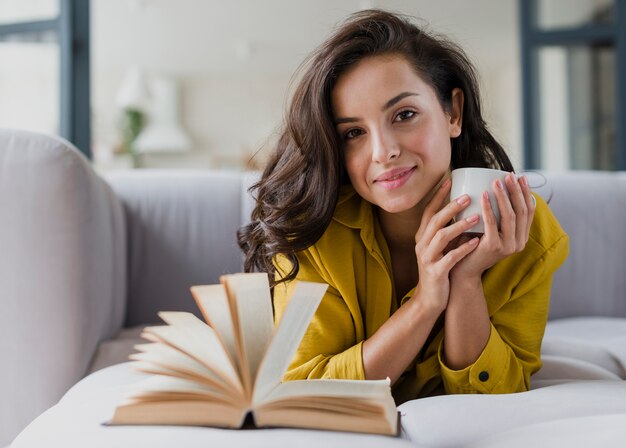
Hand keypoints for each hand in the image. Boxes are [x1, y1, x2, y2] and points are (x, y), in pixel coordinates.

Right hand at [412, 178, 480, 312]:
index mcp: (423, 236)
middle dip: (450, 207)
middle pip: (434, 220)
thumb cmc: (439, 268)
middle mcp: (422, 244)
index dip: (438, 195)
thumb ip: (448, 230)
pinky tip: (476, 242)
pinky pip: (450, 258)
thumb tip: (465, 209)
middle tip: (468, 196)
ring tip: (476, 217)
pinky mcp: (436, 272)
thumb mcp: (440, 247)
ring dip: (459, 225)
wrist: (430, 298)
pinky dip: (463, 249)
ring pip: (441, 237)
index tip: (450, 180)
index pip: (429, 211)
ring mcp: (427, 258)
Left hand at [450, 173, 535, 280]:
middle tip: (509, 175)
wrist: (462, 269)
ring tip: (496, 181)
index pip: (529, 211)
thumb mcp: (490, 229)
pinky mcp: (494, 247)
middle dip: (516, 190)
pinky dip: (488, 207)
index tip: (520, 177)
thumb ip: (497, 215)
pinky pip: (492, 223)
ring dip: (504, 196)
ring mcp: (508, 246)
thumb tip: (497, 186)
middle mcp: (519, 243)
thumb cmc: (473, 245)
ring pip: (510, 215)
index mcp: (521, 237)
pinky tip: (483, 194)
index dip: (526, 193)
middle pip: (522, 211)